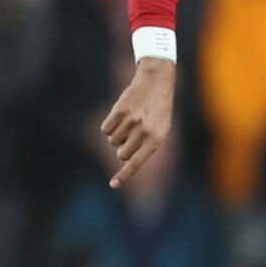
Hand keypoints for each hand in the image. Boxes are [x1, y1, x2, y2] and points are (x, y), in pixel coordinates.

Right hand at [100, 58, 176, 188]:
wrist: (157, 81)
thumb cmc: (158, 110)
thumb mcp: (160, 129)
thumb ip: (145, 146)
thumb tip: (123, 160)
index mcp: (157, 139)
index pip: (137, 163)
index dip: (124, 175)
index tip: (112, 185)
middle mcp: (144, 131)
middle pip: (121, 154)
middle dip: (123, 148)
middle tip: (132, 135)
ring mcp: (131, 121)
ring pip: (111, 141)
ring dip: (117, 134)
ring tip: (130, 121)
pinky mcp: (119, 111)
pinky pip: (105, 129)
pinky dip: (109, 125)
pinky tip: (120, 115)